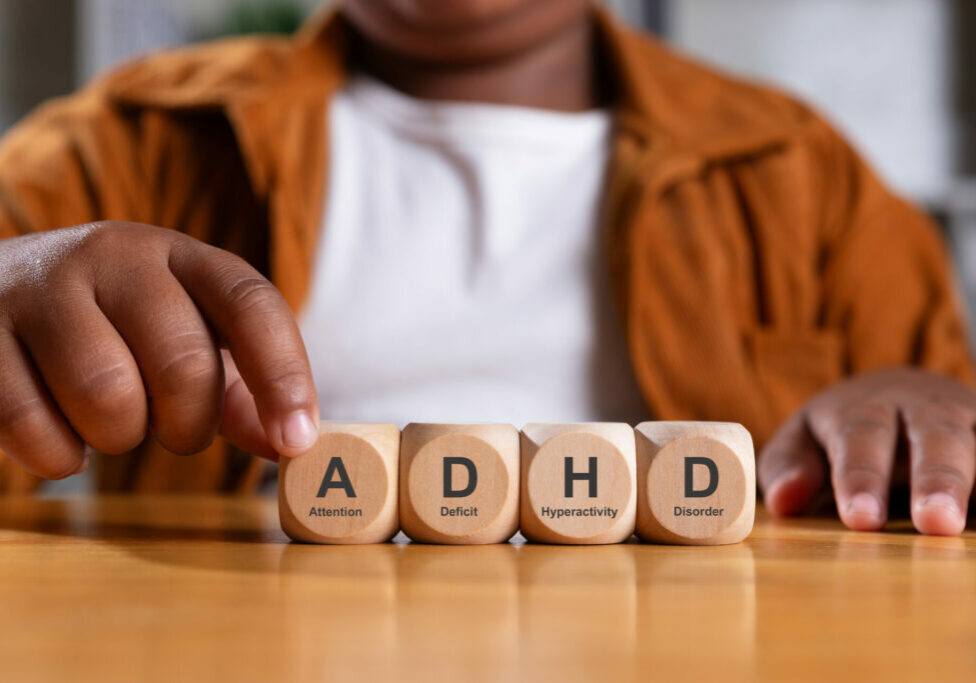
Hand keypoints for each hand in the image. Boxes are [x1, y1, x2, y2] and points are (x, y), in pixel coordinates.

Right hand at [0, 222, 318, 478]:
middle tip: (170, 429)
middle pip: (184, 363)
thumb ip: (244, 393)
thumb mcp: (189, 341)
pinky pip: (30, 424)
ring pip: (107, 396)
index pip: (252, 304)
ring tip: (109, 420)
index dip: (283, 375)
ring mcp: (41, 287)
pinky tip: (58, 430)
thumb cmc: (117, 331)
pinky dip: (57, 454)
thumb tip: (293, 442)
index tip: (297, 439)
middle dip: (187, 424)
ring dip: (119, 438)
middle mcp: (116, 256)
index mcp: (183, 257)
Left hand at [759, 367, 974, 534]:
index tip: (861, 519)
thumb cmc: (837, 431)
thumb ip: (787, 467)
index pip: (861, 438)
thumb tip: (784, 501)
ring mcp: (966, 420)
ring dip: (975, 483)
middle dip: (937, 478)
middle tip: (935, 522)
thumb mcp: (801, 440)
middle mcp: (922, 406)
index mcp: (864, 407)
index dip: (861, 477)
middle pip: (935, 436)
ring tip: (969, 525)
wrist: (895, 393)